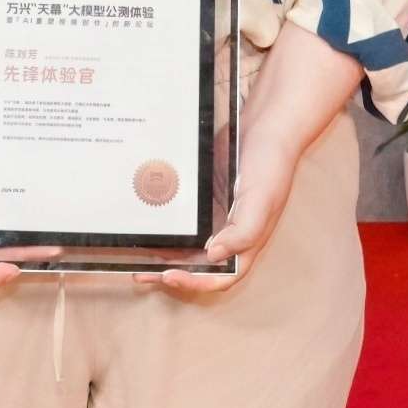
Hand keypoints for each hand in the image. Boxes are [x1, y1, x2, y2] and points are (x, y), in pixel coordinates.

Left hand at [158, 136, 300, 299]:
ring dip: (164, 254)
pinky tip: (147, 226)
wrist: (265, 125)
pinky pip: (184, 220)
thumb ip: (243, 232)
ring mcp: (216, 217)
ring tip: (136, 257)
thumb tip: (214, 255)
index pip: (222, 276)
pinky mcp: (204, 199)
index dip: (196, 282)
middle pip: (199, 265)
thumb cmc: (271, 164)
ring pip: (187, 245)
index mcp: (247, 242)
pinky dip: (167, 228)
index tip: (170, 276)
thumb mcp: (261, 200)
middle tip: (142, 273)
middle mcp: (229, 234)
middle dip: (171, 272)